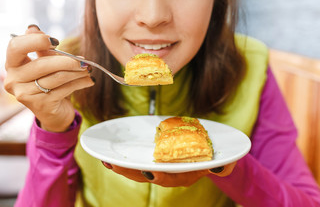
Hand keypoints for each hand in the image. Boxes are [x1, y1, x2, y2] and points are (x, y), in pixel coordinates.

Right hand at [4, 25, 93, 131]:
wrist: (53, 113)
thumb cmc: (48, 81)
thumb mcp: (44, 62)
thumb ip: (40, 47)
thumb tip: (33, 27)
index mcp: (12, 64)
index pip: (15, 46)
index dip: (35, 41)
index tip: (56, 41)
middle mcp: (13, 80)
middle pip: (42, 64)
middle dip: (67, 61)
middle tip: (83, 61)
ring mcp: (25, 94)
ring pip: (56, 77)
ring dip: (77, 72)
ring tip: (88, 69)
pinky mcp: (40, 105)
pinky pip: (64, 89)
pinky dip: (79, 83)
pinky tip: (89, 80)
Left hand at [101, 161, 236, 186]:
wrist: (209, 153)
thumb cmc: (216, 156)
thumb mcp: (224, 161)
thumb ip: (225, 164)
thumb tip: (221, 167)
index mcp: (185, 175)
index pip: (170, 178)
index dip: (159, 176)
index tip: (149, 172)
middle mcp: (170, 174)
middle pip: (147, 175)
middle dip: (130, 171)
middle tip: (114, 164)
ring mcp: (160, 167)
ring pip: (138, 170)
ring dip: (122, 166)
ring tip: (106, 160)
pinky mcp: (153, 158)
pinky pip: (135, 161)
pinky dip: (122, 159)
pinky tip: (108, 155)